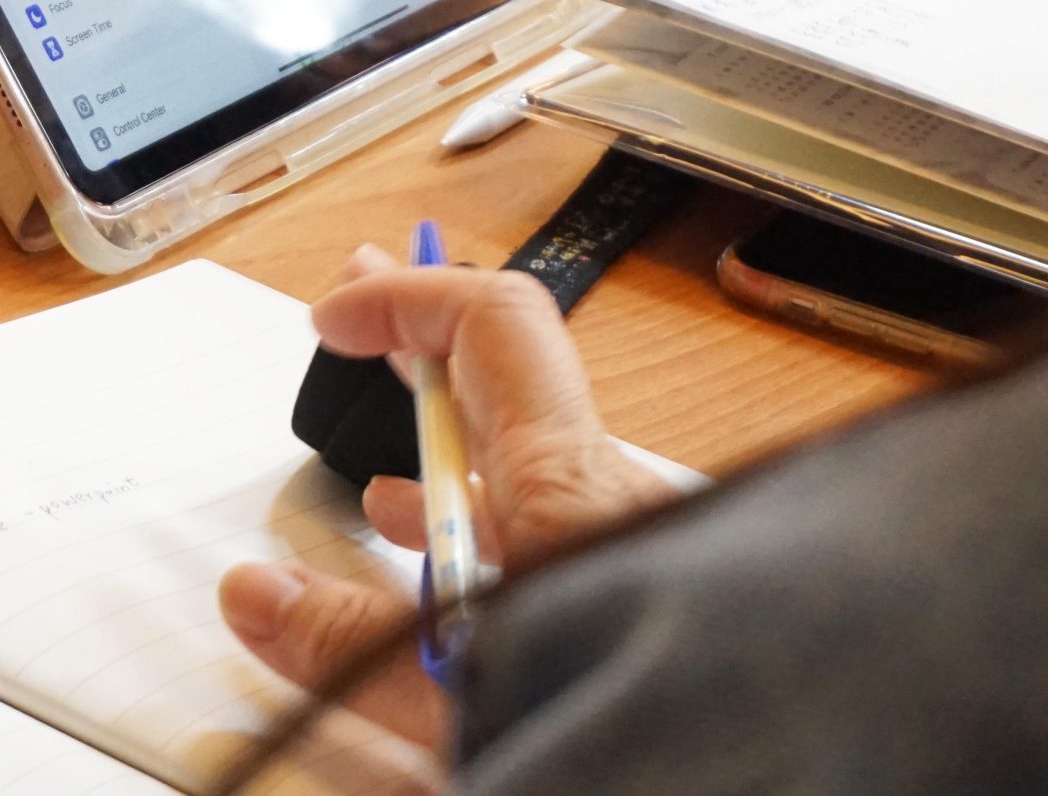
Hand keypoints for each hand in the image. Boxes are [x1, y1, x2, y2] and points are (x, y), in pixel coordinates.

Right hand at [217, 246, 678, 748]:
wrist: (788, 786)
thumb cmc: (652, 730)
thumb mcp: (460, 690)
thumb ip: (350, 644)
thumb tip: (259, 593)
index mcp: (568, 489)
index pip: (493, 324)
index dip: (408, 300)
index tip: (338, 318)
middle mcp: (612, 499)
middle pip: (509, 377)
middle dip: (421, 339)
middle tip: (360, 309)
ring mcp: (635, 543)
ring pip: (530, 462)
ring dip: (446, 446)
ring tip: (381, 463)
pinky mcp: (647, 594)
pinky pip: (556, 525)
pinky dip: (485, 518)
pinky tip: (446, 559)